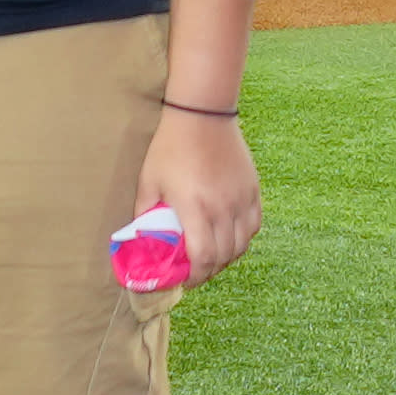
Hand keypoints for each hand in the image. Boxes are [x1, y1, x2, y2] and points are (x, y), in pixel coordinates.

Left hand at [136, 99, 259, 275]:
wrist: (202, 114)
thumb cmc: (171, 147)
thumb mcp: (148, 182)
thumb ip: (145, 216)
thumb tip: (141, 242)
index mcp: (195, 208)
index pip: (203, 258)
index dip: (196, 277)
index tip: (185, 280)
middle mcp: (223, 207)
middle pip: (224, 257)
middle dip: (209, 270)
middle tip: (196, 270)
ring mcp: (241, 198)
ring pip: (242, 245)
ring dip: (227, 257)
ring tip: (212, 254)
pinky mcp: (253, 189)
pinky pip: (254, 225)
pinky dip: (242, 237)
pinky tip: (229, 235)